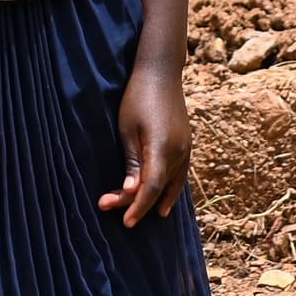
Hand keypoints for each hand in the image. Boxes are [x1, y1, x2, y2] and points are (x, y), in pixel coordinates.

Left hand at [103, 59, 189, 223]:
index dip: (138, 207)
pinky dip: (170, 190)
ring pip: (172, 185)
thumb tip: (132, 191)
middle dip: (136, 203)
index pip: (151, 188)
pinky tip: (164, 202)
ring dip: (155, 201)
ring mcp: (186, 149)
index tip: (126, 222)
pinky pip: (180, 176)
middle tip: (108, 206)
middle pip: (160, 189)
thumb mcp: (127, 130)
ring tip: (137, 215)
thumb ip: (132, 162)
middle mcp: (179, 152)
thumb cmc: (137, 98)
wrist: (161, 73)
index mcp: (163, 148)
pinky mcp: (187, 145)